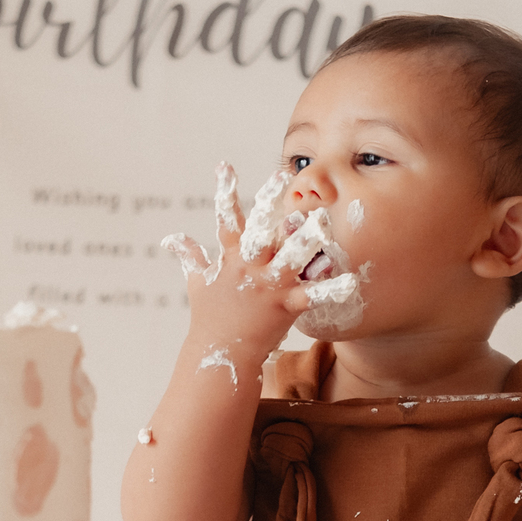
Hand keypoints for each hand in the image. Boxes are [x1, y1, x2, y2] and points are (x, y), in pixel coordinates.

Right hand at [162, 165, 319, 364]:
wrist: (219, 355)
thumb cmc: (208, 317)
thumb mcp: (197, 283)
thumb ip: (190, 256)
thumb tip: (171, 239)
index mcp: (229, 258)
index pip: (224, 218)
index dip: (224, 191)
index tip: (225, 165)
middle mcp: (248, 268)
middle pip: (259, 229)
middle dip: (269, 202)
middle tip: (284, 175)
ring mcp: (268, 286)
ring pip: (289, 256)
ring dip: (305, 239)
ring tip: (321, 219)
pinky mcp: (285, 306)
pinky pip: (313, 295)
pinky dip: (331, 289)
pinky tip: (350, 281)